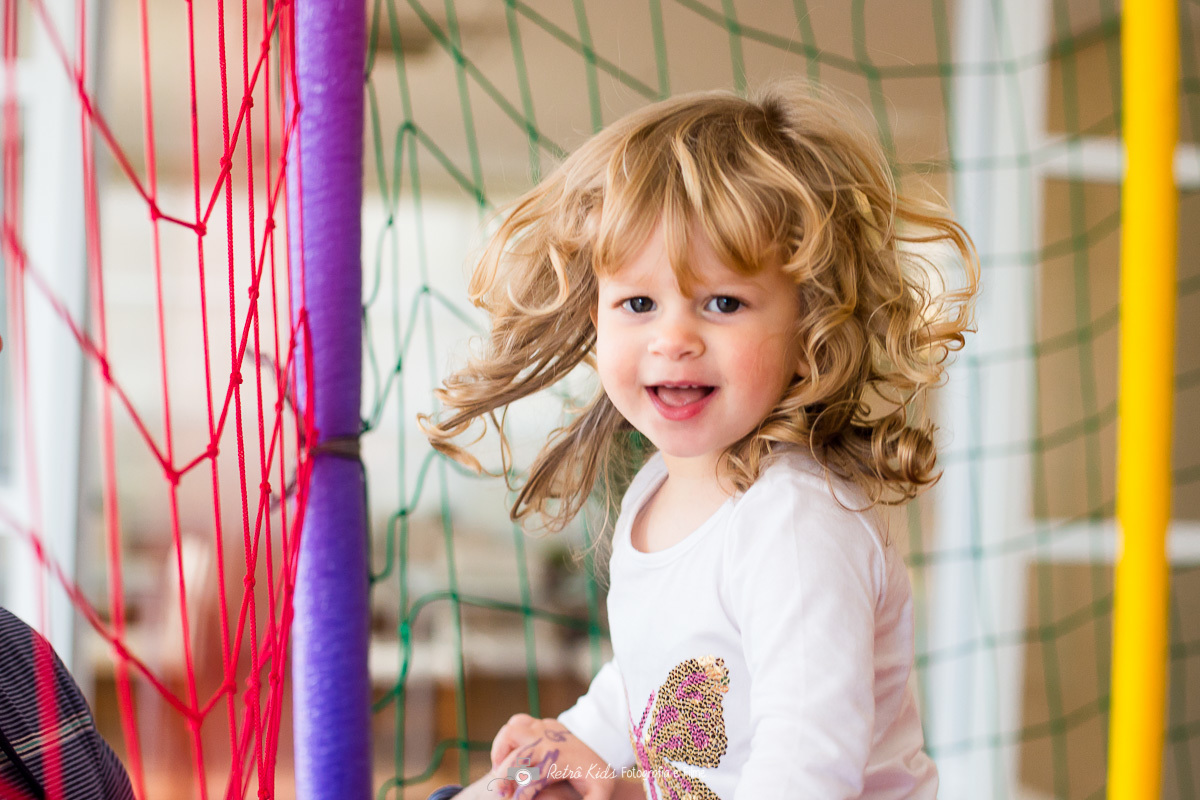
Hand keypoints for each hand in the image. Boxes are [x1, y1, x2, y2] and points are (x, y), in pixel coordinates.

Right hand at [488, 714, 617, 799]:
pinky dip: (506, 739)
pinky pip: (516, 723)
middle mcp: (551, 741)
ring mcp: (547, 728)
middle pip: (517, 753)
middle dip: (504, 774)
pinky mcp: (544, 723)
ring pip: (511, 731)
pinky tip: (506, 758)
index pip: (532, 779)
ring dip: (500, 751)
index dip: (521, 796)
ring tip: (498, 772)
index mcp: (562, 760)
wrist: (601, 758)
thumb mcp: (598, 793)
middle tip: (502, 793)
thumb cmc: (595, 779)